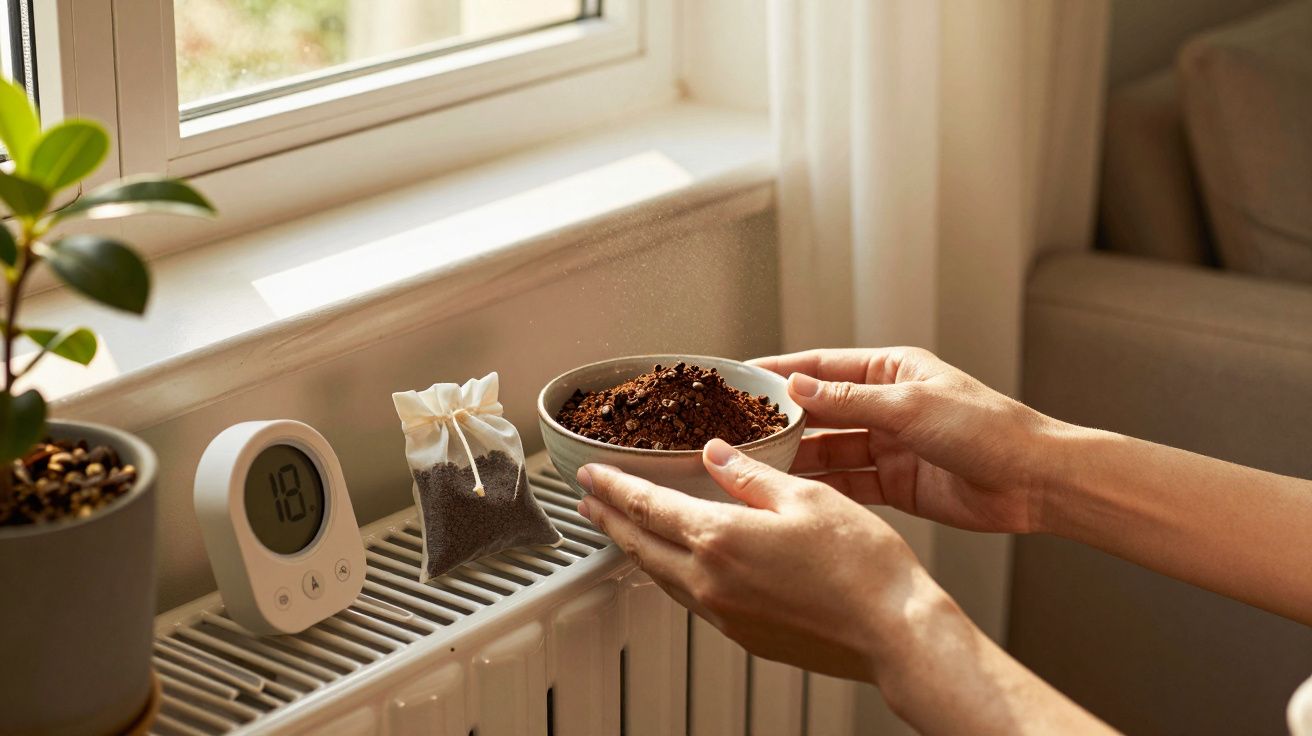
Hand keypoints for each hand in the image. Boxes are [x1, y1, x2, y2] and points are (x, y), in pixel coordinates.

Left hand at [576, 439, 956, 684]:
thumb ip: (752, 475)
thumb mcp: (807, 498)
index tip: (590, 475)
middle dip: (609, 519)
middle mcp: (711, 581)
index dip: (614, 487)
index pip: (647, 507)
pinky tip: (679, 564)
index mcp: (721, 538)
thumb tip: (718, 454)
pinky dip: (670, 573)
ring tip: (623, 529)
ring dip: (636, 547)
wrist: (894, 632)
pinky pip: (690, 597)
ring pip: (661, 575)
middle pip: (641, 545)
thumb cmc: (863, 567)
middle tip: (588, 501)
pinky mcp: (743, 634)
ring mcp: (725, 613)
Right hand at [751, 347, 1063, 533]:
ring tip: (754, 464)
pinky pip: (847, 483)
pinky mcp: (894, 484)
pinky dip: (821, 487)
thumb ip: (849, 399)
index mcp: (891, 371)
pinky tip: (792, 492)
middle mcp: (886, 406)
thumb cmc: (987, 429)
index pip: (822, 366)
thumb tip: (797, 385)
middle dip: (781, 420)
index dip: (780, 372)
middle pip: (820, 411)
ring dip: (797, 457)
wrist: (1033, 481)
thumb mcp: (910, 406)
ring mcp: (889, 446)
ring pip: (829, 450)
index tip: (739, 377)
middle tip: (735, 429)